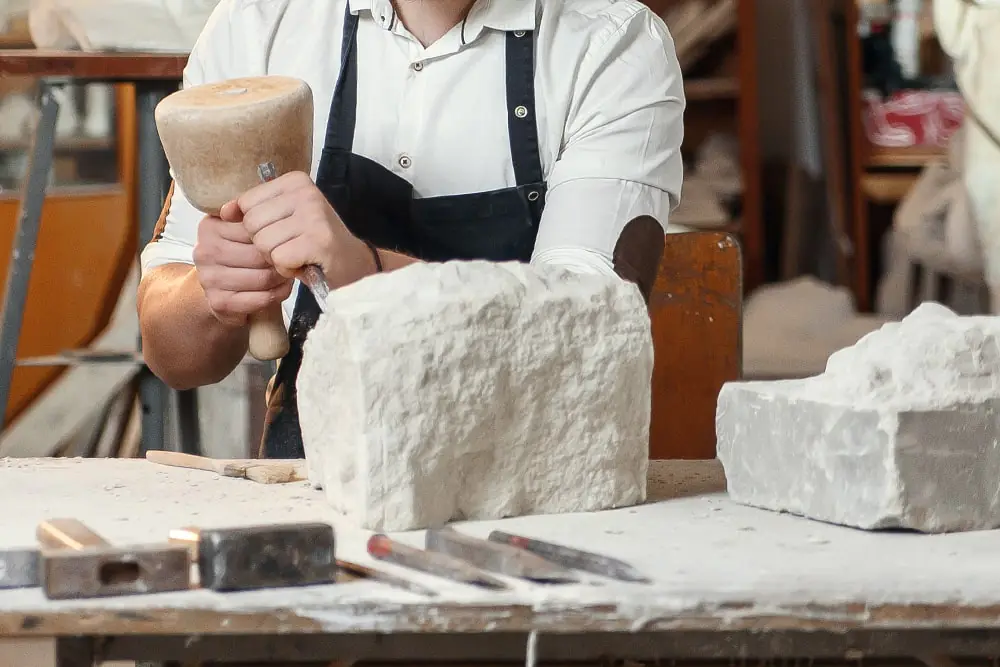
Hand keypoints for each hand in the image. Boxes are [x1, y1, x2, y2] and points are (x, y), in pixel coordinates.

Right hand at [192, 206, 293, 326]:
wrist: (224, 290)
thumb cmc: (242, 255)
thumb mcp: (245, 232)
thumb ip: (257, 217)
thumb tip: (278, 205)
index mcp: (209, 227)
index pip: (253, 228)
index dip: (275, 236)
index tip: (287, 239)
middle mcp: (204, 251)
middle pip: (258, 254)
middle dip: (280, 258)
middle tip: (293, 260)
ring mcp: (208, 278)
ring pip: (261, 278)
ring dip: (282, 278)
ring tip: (289, 273)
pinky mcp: (219, 302)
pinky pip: (259, 298)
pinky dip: (276, 295)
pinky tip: (281, 289)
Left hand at [235, 171, 370, 285]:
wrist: (354, 265)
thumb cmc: (314, 243)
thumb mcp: (284, 218)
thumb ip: (254, 210)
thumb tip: (223, 211)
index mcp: (296, 181)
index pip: (247, 203)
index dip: (258, 226)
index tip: (284, 230)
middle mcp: (306, 193)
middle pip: (252, 224)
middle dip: (266, 243)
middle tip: (292, 246)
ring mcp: (314, 216)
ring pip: (263, 243)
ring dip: (277, 258)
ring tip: (300, 254)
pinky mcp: (318, 241)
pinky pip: (279, 259)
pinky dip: (288, 269)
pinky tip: (305, 264)